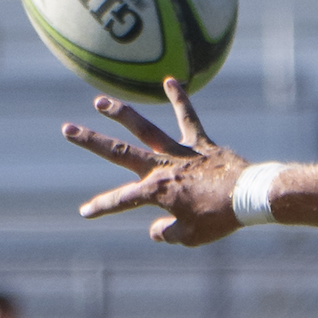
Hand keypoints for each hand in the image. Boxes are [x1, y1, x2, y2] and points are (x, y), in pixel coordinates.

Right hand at [63, 79, 250, 246]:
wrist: (249, 197)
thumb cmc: (219, 219)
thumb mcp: (190, 237)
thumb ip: (167, 233)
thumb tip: (155, 229)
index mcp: (156, 192)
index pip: (120, 200)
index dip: (100, 206)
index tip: (84, 211)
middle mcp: (163, 167)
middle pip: (120, 153)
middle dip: (91, 142)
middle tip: (67, 129)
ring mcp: (181, 152)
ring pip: (146, 129)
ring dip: (122, 114)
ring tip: (101, 102)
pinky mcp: (201, 142)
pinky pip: (188, 118)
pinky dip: (180, 99)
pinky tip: (170, 80)